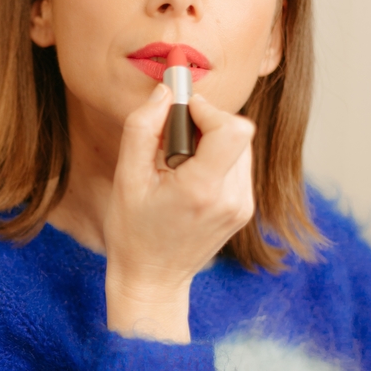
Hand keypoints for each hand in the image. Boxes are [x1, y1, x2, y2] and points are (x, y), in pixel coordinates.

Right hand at [104, 83, 254, 341]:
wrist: (153, 278)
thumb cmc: (133, 230)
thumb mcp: (126, 177)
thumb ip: (143, 127)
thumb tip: (166, 91)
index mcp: (202, 189)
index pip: (231, 128)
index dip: (207, 110)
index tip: (180, 112)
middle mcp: (232, 198)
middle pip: (237, 132)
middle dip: (205, 124)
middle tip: (170, 141)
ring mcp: (242, 206)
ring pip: (240, 145)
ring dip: (210, 142)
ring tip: (177, 165)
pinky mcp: (244, 209)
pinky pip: (239, 165)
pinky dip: (216, 159)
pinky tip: (188, 178)